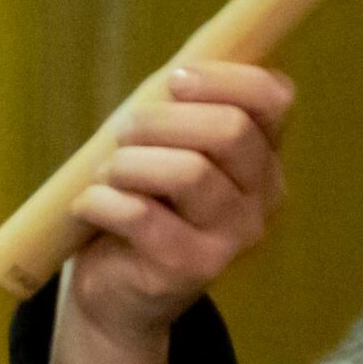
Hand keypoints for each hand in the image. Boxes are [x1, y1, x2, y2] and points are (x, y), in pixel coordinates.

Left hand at [50, 62, 293, 363]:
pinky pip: (142, 215)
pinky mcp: (190, 268)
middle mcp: (262, 198)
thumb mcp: (164, 155)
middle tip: (122, 133)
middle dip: (160, 121)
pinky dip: (102, 201)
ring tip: (106, 176)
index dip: (224, 78)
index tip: (172, 81)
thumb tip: (179, 66)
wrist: (119, 296)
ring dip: (128, 163)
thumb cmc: (140, 210)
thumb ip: (178, 115)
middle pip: (228, 131)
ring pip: (186, 172)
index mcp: (263, 159)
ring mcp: (232, 238)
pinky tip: (88, 205)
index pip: (274, 100)